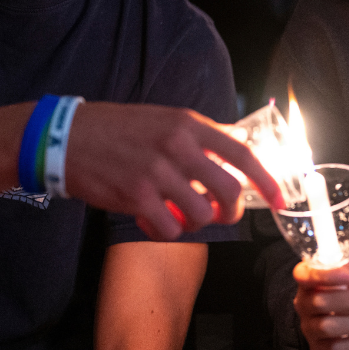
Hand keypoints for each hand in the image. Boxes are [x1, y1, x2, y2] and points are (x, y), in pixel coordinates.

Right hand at [63, 102, 282, 240]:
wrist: (68, 137)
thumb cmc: (118, 128)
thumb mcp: (165, 119)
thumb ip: (200, 134)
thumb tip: (236, 148)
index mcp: (188, 124)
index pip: (241, 153)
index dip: (266, 179)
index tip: (280, 198)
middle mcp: (177, 146)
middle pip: (228, 190)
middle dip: (233, 211)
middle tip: (224, 214)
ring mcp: (157, 172)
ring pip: (201, 214)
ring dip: (196, 223)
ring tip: (180, 214)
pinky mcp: (136, 196)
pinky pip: (169, 228)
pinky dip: (166, 230)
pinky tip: (153, 220)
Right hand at [293, 262, 348, 349]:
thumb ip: (347, 269)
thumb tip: (344, 266)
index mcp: (308, 281)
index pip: (302, 275)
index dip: (323, 275)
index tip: (348, 275)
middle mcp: (303, 304)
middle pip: (318, 302)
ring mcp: (309, 328)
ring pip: (326, 327)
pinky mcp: (319, 349)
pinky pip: (335, 349)